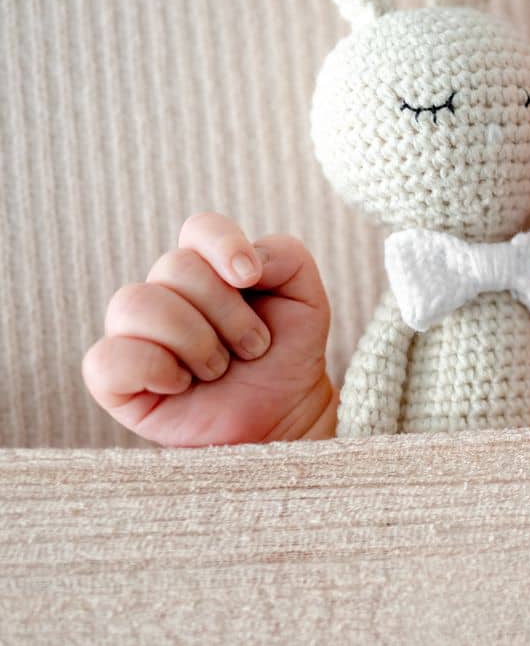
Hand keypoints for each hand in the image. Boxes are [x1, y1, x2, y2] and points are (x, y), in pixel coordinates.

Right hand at [82, 212, 333, 446]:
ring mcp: (135, 334)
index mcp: (208, 268)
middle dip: (227, 312)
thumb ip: (287, 258)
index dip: (224, 245)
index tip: (250, 277)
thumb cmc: (287, 355)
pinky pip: (107, 358)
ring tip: (220, 368)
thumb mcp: (307, 300)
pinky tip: (182, 384)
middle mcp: (165, 293)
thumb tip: (244, 259)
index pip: (199, 228)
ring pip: (135, 304)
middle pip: (173, 267)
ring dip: (195, 341)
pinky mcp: (115, 380)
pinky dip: (154, 369)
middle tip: (253, 346)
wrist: (285, 417)